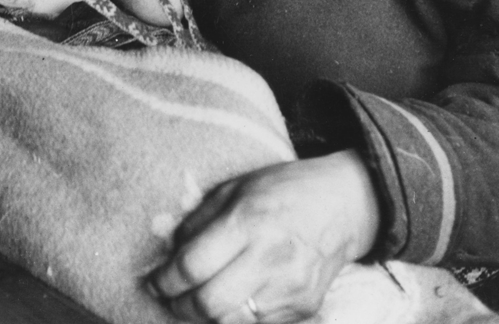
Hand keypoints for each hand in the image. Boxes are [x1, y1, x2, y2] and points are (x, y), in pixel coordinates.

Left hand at [149, 150, 380, 323]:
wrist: (344, 204)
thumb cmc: (284, 188)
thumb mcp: (237, 187)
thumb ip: (201, 219)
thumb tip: (172, 251)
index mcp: (247, 221)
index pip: (192, 265)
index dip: (164, 280)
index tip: (154, 282)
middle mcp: (268, 258)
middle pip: (208, 303)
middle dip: (179, 305)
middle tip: (168, 297)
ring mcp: (289, 288)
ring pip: (231, 322)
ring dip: (203, 318)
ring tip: (192, 304)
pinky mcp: (304, 307)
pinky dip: (235, 320)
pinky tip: (225, 306)